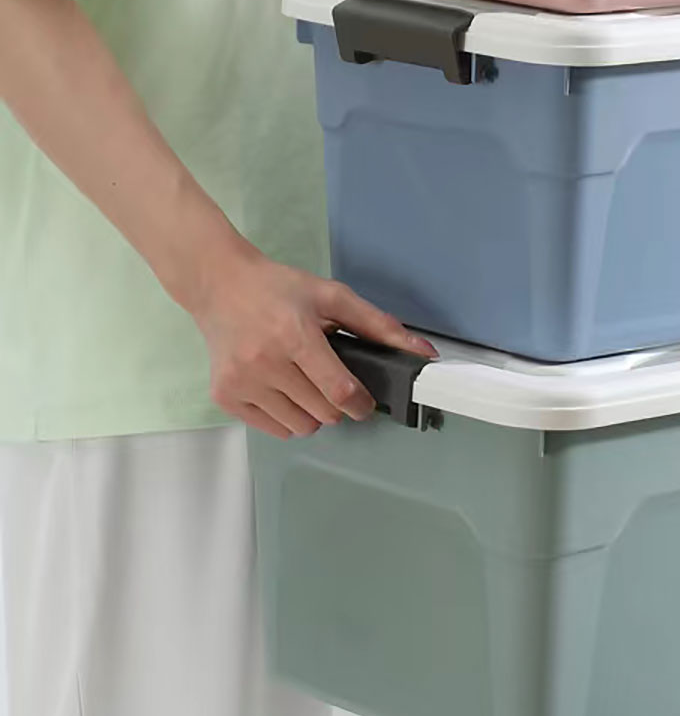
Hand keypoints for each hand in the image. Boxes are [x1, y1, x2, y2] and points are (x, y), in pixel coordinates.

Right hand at [188, 241, 435, 439]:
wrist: (220, 285)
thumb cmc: (277, 289)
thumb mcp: (333, 295)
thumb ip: (379, 325)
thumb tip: (422, 350)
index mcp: (294, 335)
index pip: (338, 391)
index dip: (361, 403)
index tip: (365, 402)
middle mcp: (265, 362)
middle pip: (323, 413)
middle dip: (337, 403)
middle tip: (330, 379)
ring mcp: (242, 382)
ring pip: (300, 426)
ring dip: (313, 413)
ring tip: (304, 382)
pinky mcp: (225, 396)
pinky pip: (273, 429)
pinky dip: (287, 417)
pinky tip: (282, 389)